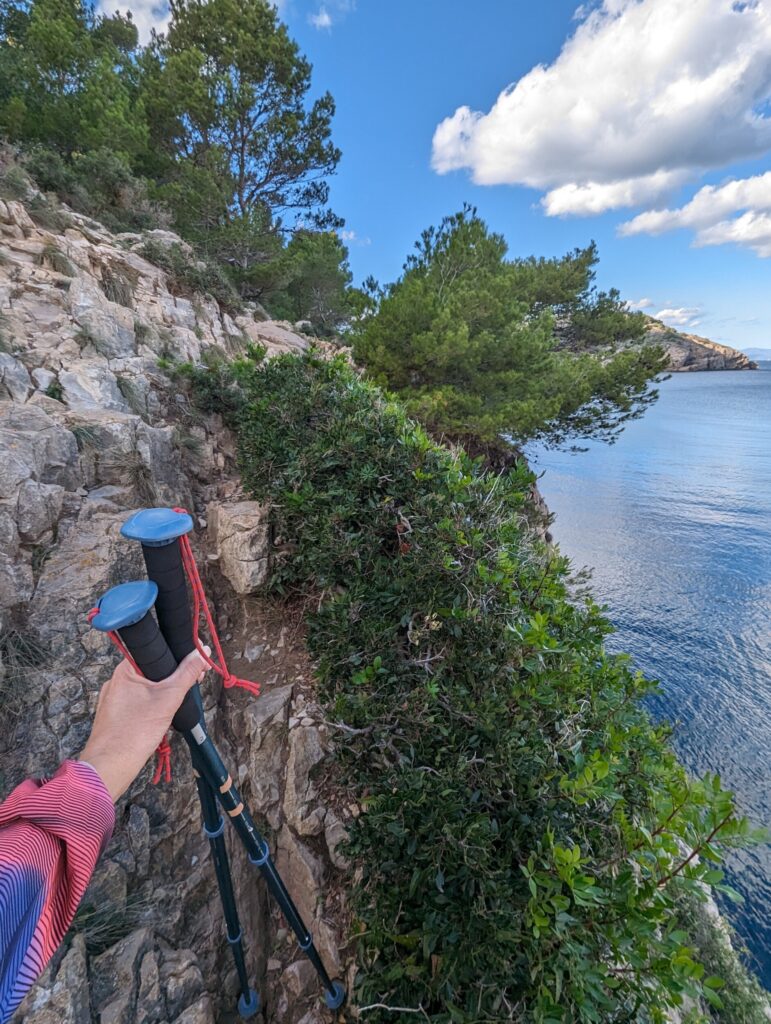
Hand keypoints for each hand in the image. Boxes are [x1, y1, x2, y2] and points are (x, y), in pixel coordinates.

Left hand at [79, 649, 208, 800]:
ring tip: (176, 704)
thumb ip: (187, 673)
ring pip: (147, 688)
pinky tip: (160, 717)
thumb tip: (203, 652)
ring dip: (164, 693)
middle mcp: (116, 681)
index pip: (155, 650)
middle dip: (174, 677)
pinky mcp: (115, 715)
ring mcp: (114, 699)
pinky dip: (152, 706)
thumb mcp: (168, 698)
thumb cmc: (134, 732)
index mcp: (125, 670)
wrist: (110, 767)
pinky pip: (139, 702)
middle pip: (153, 670)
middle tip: (193, 684)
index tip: (196, 664)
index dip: (178, 654)